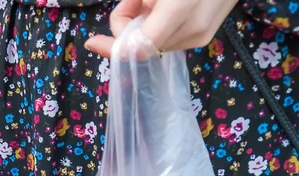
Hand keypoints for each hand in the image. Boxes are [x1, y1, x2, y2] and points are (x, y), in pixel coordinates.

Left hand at [85, 0, 238, 57]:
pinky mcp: (206, 35)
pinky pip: (169, 38)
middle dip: (129, 25)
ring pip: (154, 43)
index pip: (137, 47)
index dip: (111, 47)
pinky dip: (159, 26)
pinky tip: (168, 6)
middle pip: (142, 45)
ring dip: (144, 25)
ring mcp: (202, 35)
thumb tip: (120, 27)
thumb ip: (134, 2)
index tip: (92, 40)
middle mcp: (194, 29)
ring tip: (156, 0)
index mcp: (179, 9)